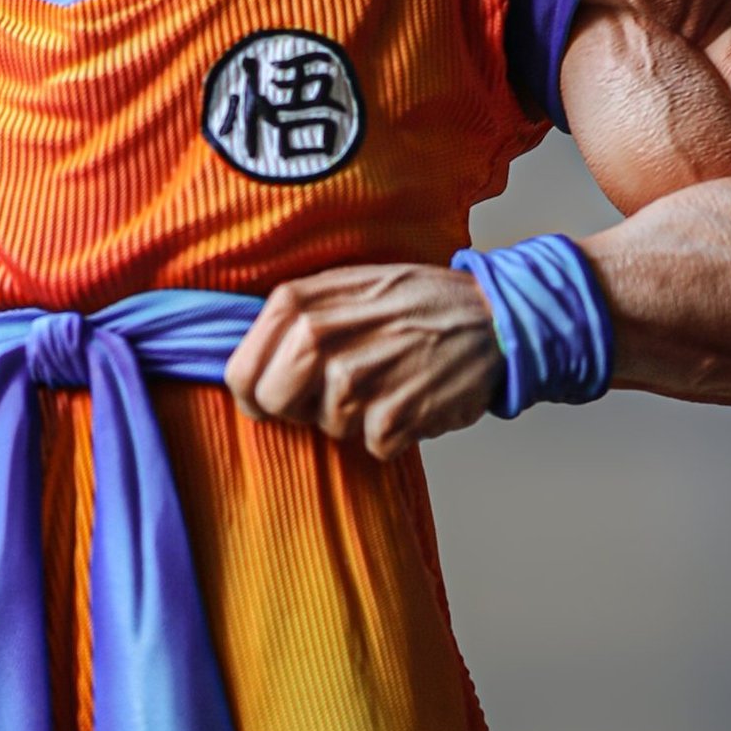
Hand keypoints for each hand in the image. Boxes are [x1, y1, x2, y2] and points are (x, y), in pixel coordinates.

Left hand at [223, 264, 504, 462]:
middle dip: (299, 408)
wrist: (491, 317)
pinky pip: (372, 445)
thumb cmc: (414, 301)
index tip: (273, 396)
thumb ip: (293, 317)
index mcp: (299, 302)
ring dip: (356, 416)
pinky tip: (411, 396)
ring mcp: (355, 379)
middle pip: (272, 404)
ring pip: (326, 427)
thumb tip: (247, 362)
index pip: (240, 371)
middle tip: (335, 391)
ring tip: (388, 379)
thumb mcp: (344, 285)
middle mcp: (319, 337)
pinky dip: (393, 432)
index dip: (254, 393)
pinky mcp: (391, 416)